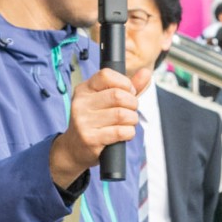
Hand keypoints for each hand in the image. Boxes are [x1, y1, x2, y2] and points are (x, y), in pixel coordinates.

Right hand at [47, 67, 138, 187]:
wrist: (74, 149)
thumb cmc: (95, 122)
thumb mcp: (106, 101)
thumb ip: (127, 87)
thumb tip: (146, 72)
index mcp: (84, 89)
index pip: (106, 75)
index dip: (124, 83)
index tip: (129, 92)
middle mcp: (80, 103)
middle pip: (118, 95)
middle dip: (133, 104)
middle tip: (131, 110)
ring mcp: (83, 121)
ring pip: (121, 114)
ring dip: (132, 120)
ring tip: (128, 123)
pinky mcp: (90, 138)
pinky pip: (120, 132)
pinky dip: (129, 133)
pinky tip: (125, 134)